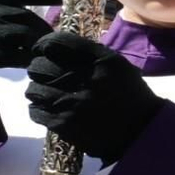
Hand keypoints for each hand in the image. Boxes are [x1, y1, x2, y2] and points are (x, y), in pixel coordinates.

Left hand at [25, 32, 163, 163]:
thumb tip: (55, 46)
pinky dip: (38, 108)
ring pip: (33, 89)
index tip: (42, 49)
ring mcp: (72, 104)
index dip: (44, 44)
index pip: (58, 43)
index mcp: (101, 61)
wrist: (140, 131)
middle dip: (38, 67)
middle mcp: (86, 80)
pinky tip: (49, 108)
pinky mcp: (64, 124)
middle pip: (39, 66)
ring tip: (46, 92)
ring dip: (37, 89)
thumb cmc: (128, 94)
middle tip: (43, 73)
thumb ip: (89, 53)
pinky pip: (35, 111)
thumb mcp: (117, 65)